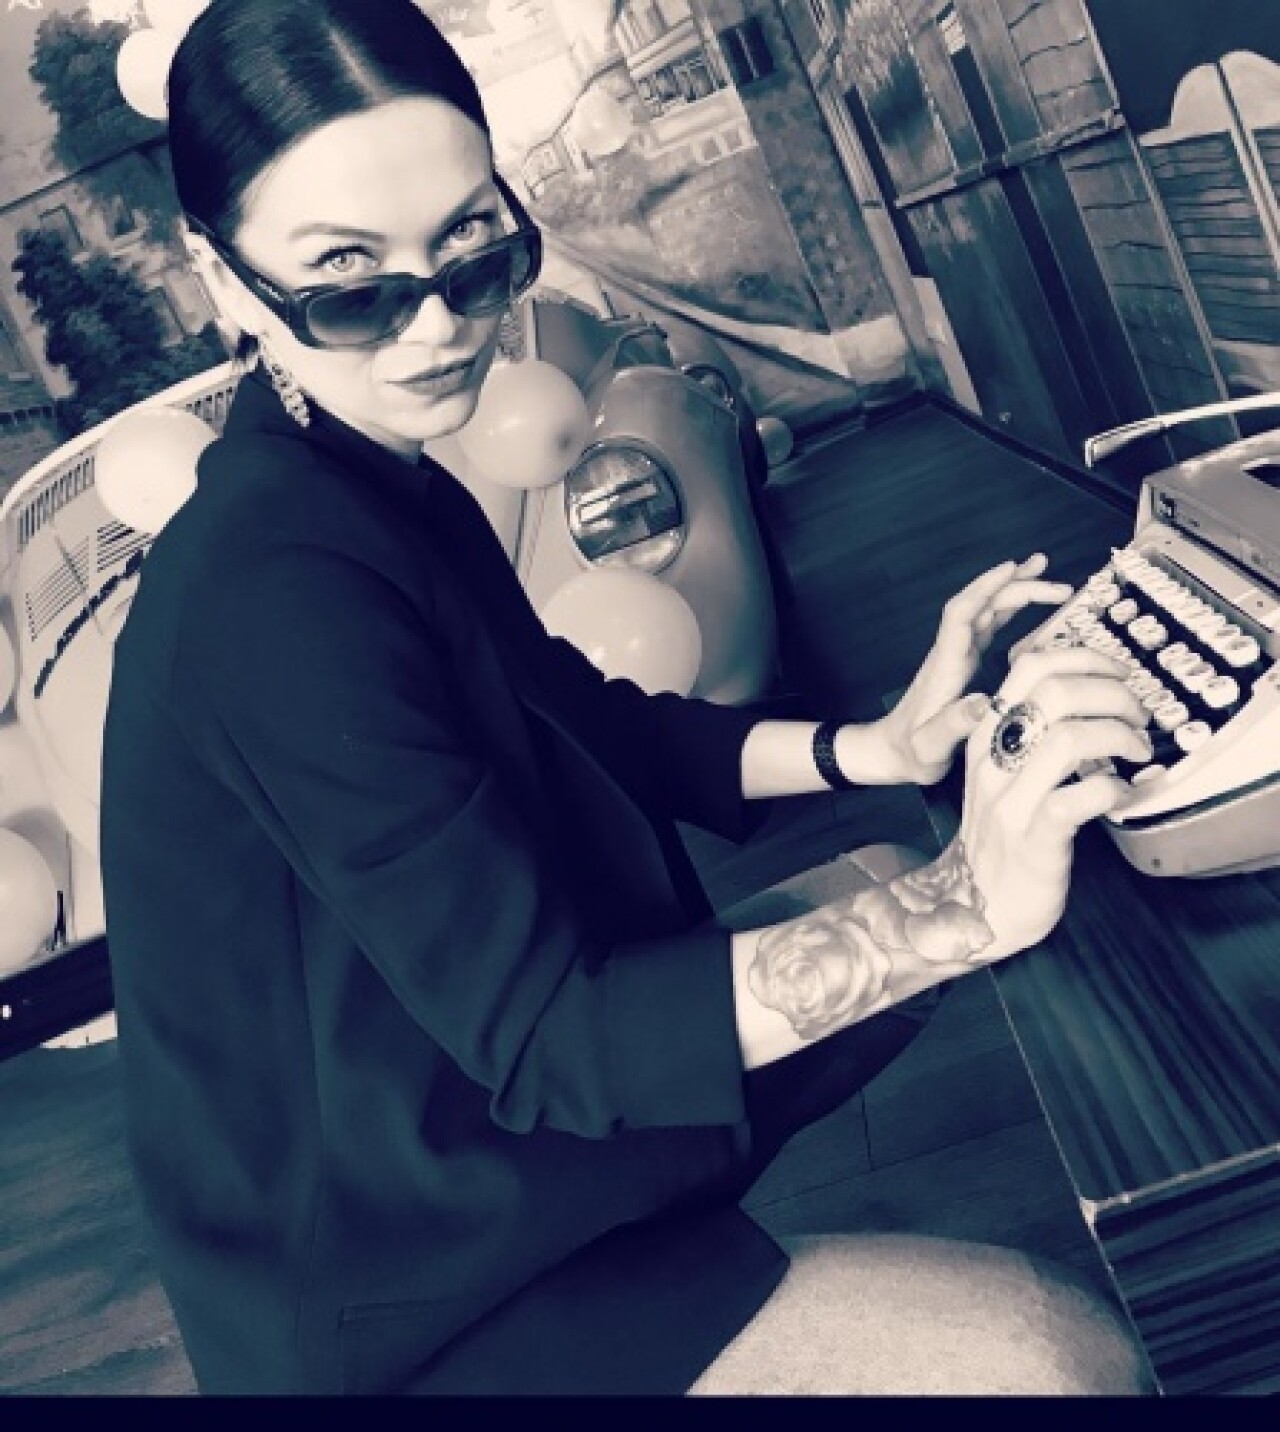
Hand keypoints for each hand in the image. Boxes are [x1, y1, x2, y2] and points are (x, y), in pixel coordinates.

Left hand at [875, 553, 1073, 784]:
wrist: (891, 754)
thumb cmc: (910, 753)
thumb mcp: (930, 746)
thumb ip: (954, 724)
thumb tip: (986, 701)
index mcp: (946, 665)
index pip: (962, 614)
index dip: (986, 588)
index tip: (1013, 570)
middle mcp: (951, 653)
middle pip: (980, 606)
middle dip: (1014, 586)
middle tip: (1054, 578)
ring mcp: (957, 656)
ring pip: (985, 612)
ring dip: (1013, 591)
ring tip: (1044, 573)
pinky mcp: (963, 664)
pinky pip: (987, 627)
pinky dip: (1007, 611)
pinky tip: (1025, 605)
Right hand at [954, 645, 1151, 958]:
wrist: (976, 904)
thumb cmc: (1002, 834)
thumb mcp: (1003, 772)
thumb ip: (1031, 732)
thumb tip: (1089, 693)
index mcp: (986, 735)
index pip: (1031, 666)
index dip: (1085, 658)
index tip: (1118, 674)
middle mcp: (993, 760)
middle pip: (1055, 692)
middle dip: (1113, 694)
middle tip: (1138, 716)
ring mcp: (1011, 799)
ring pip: (1069, 737)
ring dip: (1119, 735)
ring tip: (1138, 750)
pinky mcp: (1034, 838)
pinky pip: (1080, 798)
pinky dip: (1114, 787)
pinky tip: (1123, 791)